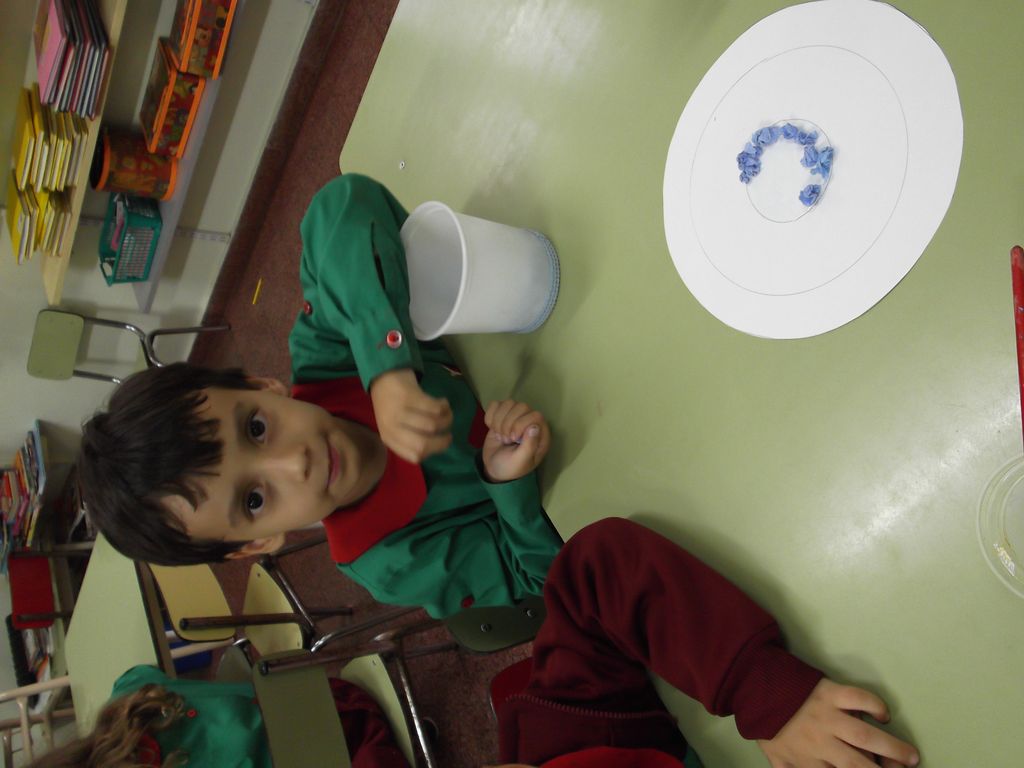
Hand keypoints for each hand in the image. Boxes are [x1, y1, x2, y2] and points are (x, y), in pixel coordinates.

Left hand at [369, 369, 451, 462]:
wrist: (383, 377)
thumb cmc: (393, 405)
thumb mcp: (396, 426)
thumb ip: (410, 439)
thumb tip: (436, 448)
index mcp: (389, 438)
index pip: (414, 456)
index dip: (432, 452)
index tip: (440, 443)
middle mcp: (392, 427)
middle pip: (423, 445)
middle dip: (442, 442)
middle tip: (449, 435)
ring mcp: (399, 411)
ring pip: (432, 424)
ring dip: (446, 420)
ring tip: (447, 414)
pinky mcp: (409, 396)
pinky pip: (435, 408)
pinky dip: (444, 406)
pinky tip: (443, 403)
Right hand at [481, 400, 550, 482]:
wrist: (493, 468)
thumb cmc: (511, 468)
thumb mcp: (521, 461)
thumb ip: (530, 445)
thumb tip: (535, 426)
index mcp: (541, 434)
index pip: (536, 415)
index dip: (521, 424)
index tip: (513, 439)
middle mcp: (530, 422)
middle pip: (522, 406)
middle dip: (508, 423)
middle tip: (506, 440)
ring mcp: (516, 417)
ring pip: (508, 403)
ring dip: (499, 421)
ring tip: (500, 436)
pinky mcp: (502, 415)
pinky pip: (495, 404)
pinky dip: (490, 416)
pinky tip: (492, 428)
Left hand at [758, 679, 918, 767]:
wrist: (753, 686)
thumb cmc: (769, 726)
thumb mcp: (777, 759)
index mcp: (808, 760)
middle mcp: (821, 741)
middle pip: (859, 763)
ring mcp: (828, 715)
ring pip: (866, 735)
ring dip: (892, 747)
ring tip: (912, 756)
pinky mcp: (830, 691)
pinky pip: (858, 697)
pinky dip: (874, 705)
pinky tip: (883, 715)